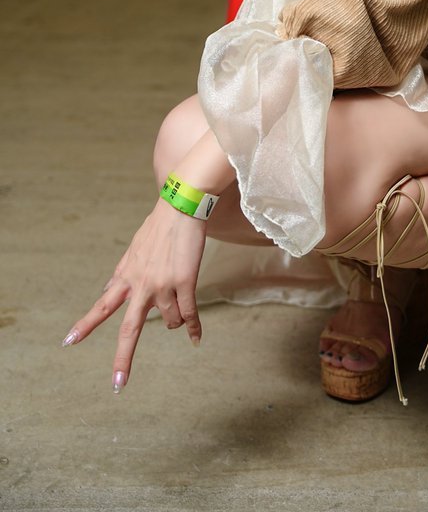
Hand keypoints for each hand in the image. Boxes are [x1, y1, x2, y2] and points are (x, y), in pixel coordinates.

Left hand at [61, 198, 207, 391]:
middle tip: (117, 383)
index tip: (68, 342)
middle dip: (123, 359)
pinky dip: (193, 328)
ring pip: (169, 321)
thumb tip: (109, 291)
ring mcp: (163, 286)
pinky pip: (188, 315)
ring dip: (174, 322)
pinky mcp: (184, 283)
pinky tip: (195, 339)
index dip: (85, 325)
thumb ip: (123, 274)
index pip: (102, 306)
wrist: (181, 208)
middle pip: (130, 330)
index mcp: (125, 276)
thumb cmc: (159, 227)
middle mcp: (141, 286)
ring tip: (180, 314)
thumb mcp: (133, 251)